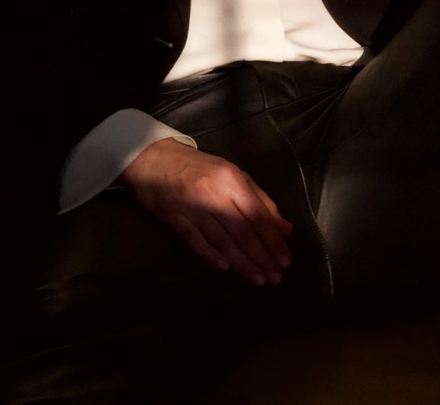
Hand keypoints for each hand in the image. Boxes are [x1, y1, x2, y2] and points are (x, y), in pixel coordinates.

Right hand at [122, 138, 292, 285]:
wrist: (154, 158)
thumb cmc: (199, 167)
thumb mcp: (233, 174)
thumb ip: (259, 200)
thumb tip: (285, 228)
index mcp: (232, 179)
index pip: (258, 214)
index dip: (273, 239)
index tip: (285, 260)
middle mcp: (214, 193)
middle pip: (242, 230)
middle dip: (260, 256)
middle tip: (274, 278)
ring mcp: (193, 206)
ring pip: (222, 239)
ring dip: (241, 262)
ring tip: (257, 280)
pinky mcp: (174, 218)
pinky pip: (195, 240)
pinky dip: (210, 255)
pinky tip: (224, 269)